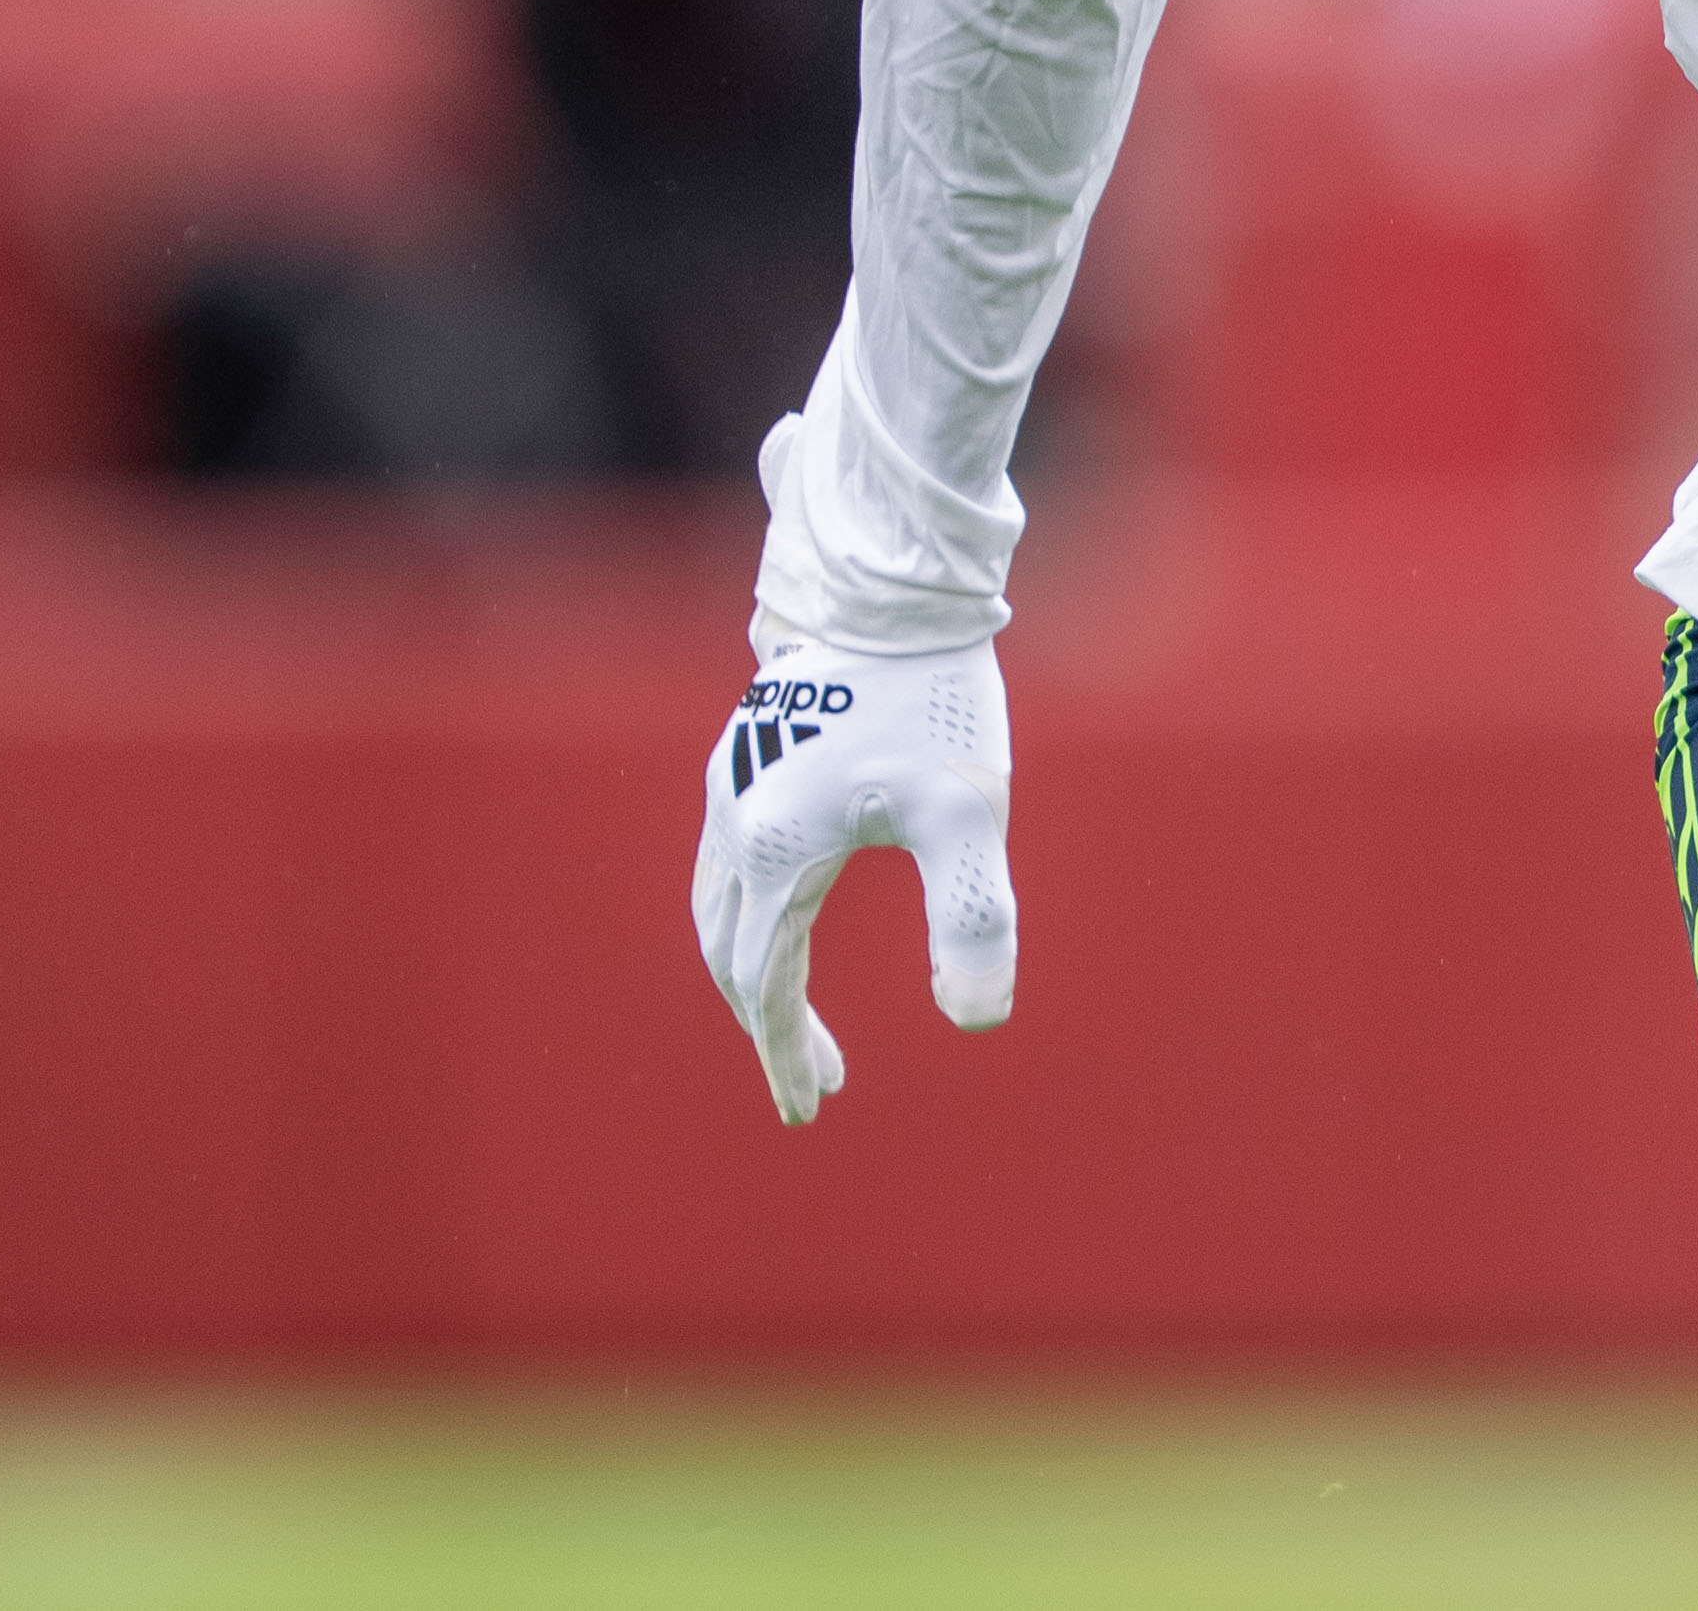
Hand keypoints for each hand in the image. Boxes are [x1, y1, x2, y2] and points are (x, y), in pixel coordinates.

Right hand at [687, 635, 1016, 1124]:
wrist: (895, 588)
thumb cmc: (936, 696)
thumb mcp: (970, 812)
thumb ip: (973, 918)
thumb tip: (979, 1021)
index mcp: (775, 852)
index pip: (764, 983)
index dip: (785, 1052)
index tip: (811, 1109)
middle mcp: (734, 823)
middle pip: (729, 955)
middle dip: (770, 1025)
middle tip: (819, 1081)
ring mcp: (733, 785)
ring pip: (718, 908)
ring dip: (753, 971)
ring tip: (799, 1017)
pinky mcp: (751, 755)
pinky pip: (727, 862)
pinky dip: (749, 915)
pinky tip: (796, 915)